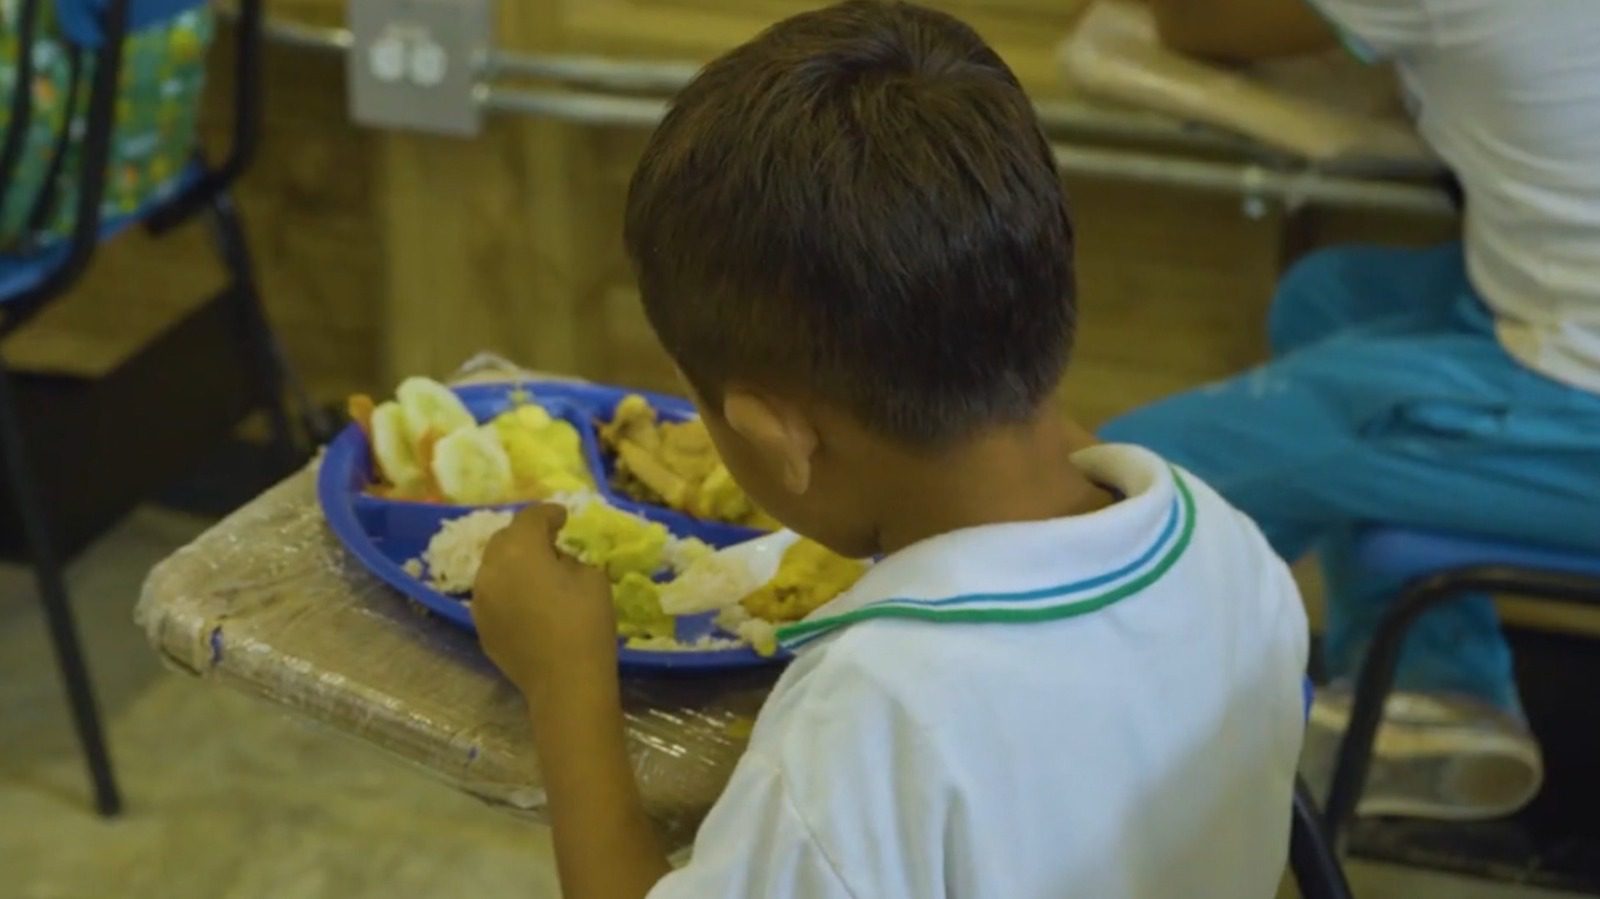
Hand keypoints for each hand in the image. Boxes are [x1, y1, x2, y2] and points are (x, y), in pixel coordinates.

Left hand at [472, 504, 617, 700]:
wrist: (565, 681)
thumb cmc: (586, 622)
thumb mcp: (591, 577)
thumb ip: (568, 558)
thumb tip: (555, 560)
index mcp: (519, 549)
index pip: (530, 517)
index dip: (549, 513)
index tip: (564, 518)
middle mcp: (490, 568)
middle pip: (505, 539)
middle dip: (526, 536)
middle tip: (549, 542)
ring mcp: (481, 599)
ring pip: (494, 568)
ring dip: (513, 563)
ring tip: (536, 573)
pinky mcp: (480, 626)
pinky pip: (493, 596)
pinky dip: (507, 590)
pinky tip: (526, 603)